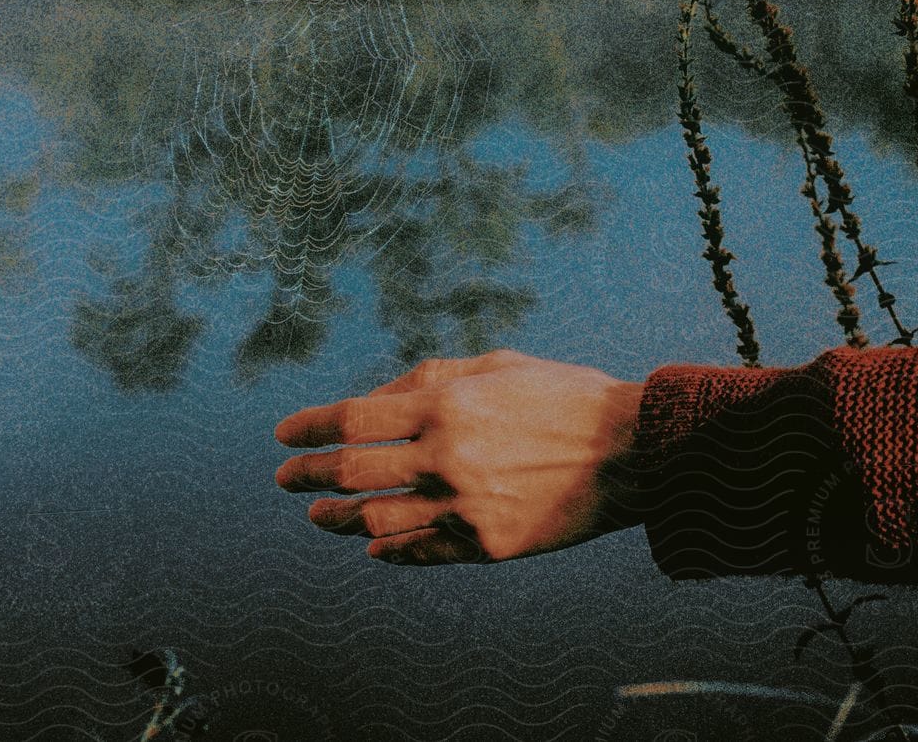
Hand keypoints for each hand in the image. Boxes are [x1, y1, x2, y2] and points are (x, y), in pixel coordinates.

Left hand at [273, 349, 645, 564]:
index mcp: (446, 406)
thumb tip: (371, 403)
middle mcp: (447, 458)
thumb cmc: (562, 396)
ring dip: (338, 520)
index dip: (310, 428)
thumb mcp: (494, 366)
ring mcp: (466, 508)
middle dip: (306, 476)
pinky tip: (373, 546)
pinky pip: (422, 552)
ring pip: (377, 522)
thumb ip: (428, 380)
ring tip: (318, 515)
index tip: (285, 436)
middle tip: (284, 478)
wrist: (633, 451)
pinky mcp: (488, 546)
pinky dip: (390, 551)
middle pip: (352, 474)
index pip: (352, 420)